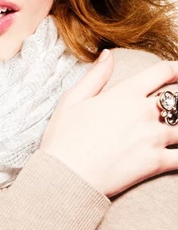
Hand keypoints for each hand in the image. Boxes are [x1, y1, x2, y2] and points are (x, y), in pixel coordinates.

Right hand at [38, 50, 177, 197]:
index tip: (177, 74)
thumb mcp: (72, 99)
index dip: (176, 70)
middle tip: (176, 106)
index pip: (163, 72)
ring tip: (175, 130)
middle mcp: (144, 112)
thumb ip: (96, 76)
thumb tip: (108, 55)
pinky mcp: (156, 162)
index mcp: (124, 94)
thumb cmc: (63, 138)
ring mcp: (153, 138)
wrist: (64, 175)